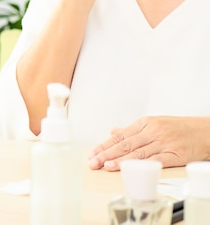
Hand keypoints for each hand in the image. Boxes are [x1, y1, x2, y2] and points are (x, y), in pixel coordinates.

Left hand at [88, 116, 209, 170]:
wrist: (204, 131)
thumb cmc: (178, 128)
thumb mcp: (154, 123)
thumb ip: (132, 130)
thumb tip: (113, 131)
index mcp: (145, 123)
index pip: (120, 135)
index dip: (105, 145)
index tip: (92, 153)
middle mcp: (152, 131)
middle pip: (125, 143)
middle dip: (107, 153)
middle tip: (93, 161)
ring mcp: (163, 142)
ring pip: (137, 152)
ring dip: (120, 160)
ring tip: (106, 166)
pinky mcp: (174, 154)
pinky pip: (155, 160)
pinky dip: (142, 165)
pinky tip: (131, 169)